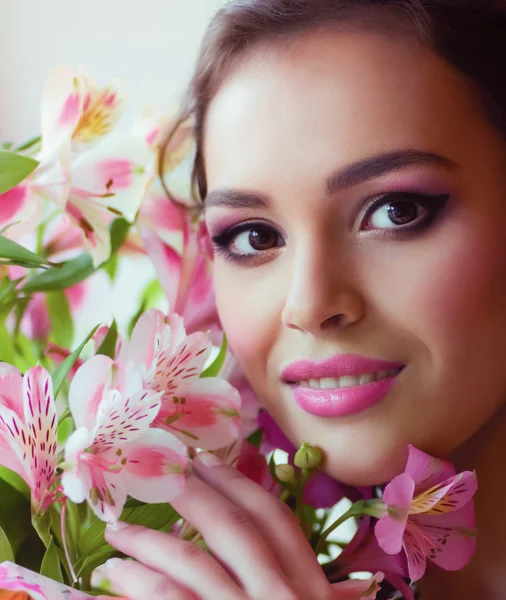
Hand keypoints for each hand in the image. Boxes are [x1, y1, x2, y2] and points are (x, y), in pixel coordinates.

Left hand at [97, 451, 346, 599]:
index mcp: (312, 594)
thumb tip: (241, 535)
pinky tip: (116, 574)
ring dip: (150, 541)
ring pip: (195, 566)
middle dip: (195, 497)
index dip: (241, 484)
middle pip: (237, 531)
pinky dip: (141, 583)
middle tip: (160, 476)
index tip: (208, 461)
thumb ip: (284, 584)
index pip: (277, 522)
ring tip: (117, 530)